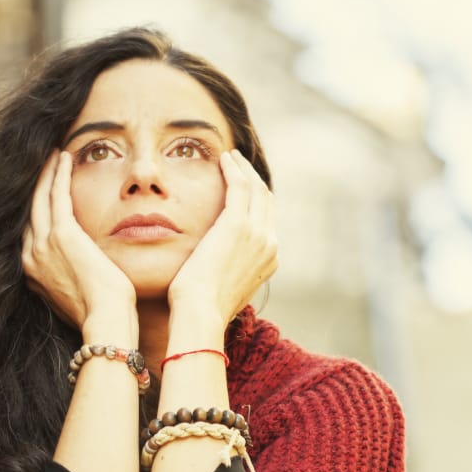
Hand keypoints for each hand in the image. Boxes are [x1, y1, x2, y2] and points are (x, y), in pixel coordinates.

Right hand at [22, 151, 135, 328]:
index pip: (30, 230)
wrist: (105, 319)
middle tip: (44, 164)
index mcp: (32, 271)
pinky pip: (57, 195)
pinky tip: (64, 157)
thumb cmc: (100, 312)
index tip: (43, 190)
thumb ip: (68, 277)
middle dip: (37, 185)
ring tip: (53, 155)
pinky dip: (59, 174)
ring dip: (46, 173)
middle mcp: (31, 256)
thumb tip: (78, 269)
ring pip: (40, 198)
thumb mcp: (74, 293)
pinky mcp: (62, 234)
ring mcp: (43, 244)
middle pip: (29, 210)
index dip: (36, 207)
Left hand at [167, 148, 277, 322]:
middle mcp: (270, 245)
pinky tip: (223, 159)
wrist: (200, 313)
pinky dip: (234, 169)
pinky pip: (241, 185)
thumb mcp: (222, 289)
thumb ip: (227, 273)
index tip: (241, 188)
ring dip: (244, 169)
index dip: (256, 201)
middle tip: (237, 165)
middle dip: (253, 179)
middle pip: (267, 201)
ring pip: (257, 189)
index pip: (267, 221)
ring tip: (230, 158)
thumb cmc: (202, 308)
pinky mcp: (238, 224)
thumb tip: (216, 271)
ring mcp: (258, 234)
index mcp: (268, 261)